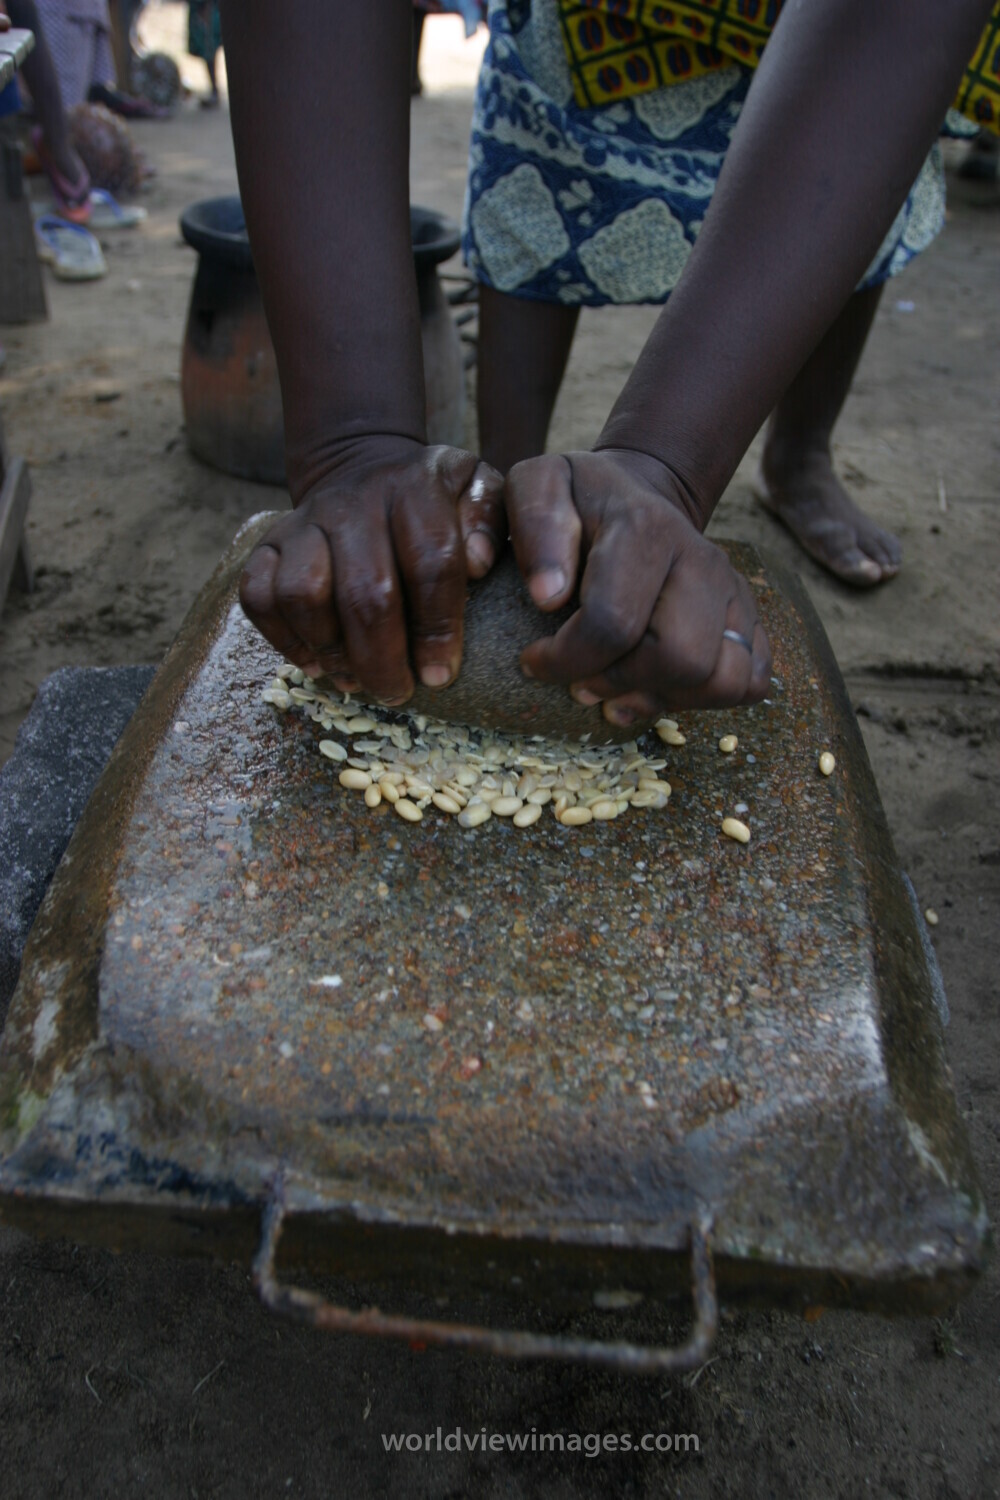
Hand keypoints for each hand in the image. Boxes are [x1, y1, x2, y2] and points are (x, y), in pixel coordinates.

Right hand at [239, 436, 504, 703]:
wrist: (364, 468)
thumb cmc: (435, 501)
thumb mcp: (476, 490)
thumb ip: (490, 519)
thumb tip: (479, 564)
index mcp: (414, 488)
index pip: (430, 562)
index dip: (437, 628)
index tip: (440, 675)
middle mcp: (352, 501)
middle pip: (364, 593)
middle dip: (383, 659)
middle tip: (397, 693)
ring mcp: (304, 522)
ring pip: (303, 595)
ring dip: (331, 651)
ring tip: (355, 681)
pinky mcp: (266, 544)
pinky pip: (258, 596)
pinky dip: (282, 639)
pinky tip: (315, 663)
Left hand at [505, 448, 771, 721]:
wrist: (637, 492)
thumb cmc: (578, 498)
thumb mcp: (537, 484)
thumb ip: (534, 523)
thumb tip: (548, 596)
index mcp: (645, 529)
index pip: (613, 624)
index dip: (566, 660)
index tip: (534, 661)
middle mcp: (701, 560)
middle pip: (681, 659)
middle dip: (620, 684)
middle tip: (578, 681)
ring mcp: (732, 590)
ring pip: (723, 680)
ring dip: (664, 698)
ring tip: (616, 691)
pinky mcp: (747, 616)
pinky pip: (750, 682)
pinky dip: (704, 700)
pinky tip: (656, 687)